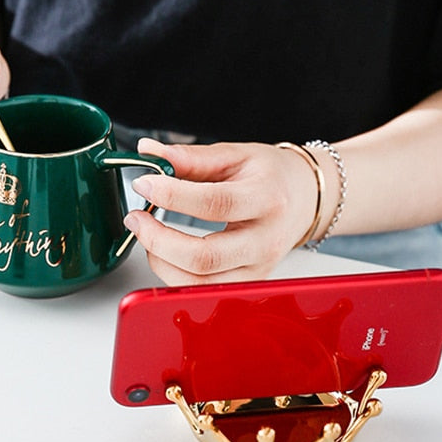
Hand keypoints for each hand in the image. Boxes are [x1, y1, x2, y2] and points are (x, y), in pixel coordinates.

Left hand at [123, 139, 323, 283]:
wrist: (305, 199)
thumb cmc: (271, 176)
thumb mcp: (234, 155)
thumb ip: (190, 157)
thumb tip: (148, 151)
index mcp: (266, 199)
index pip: (214, 204)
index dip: (172, 196)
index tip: (144, 185)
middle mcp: (264, 240)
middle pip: (204, 257)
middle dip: (158, 240)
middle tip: (136, 219)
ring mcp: (257, 269)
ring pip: (198, 282)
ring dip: (161, 261)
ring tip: (147, 234)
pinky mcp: (247, 285)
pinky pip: (202, 290)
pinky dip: (174, 274)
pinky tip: (165, 252)